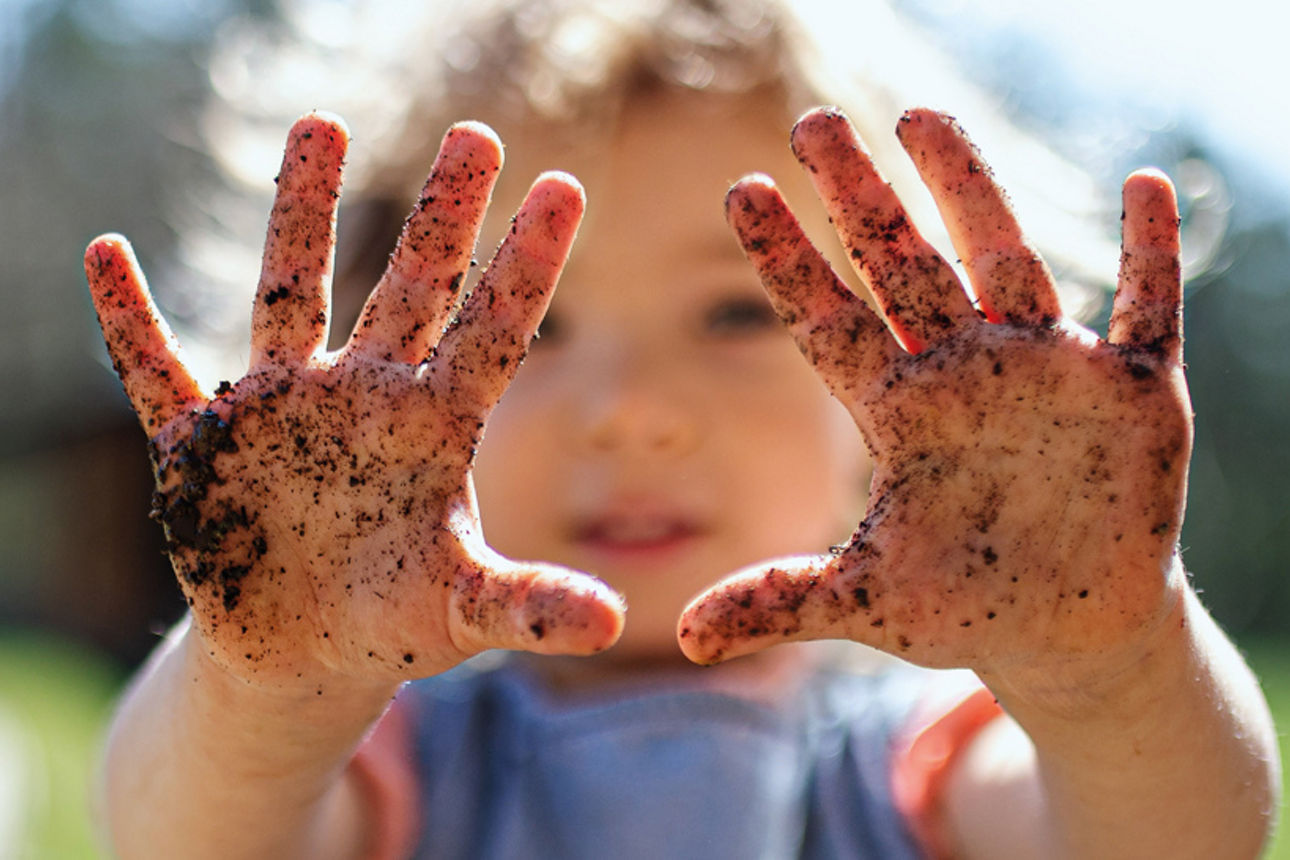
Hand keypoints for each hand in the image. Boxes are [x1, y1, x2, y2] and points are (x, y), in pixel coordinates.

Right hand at [85, 113, 621, 689]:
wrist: (302, 654)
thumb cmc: (394, 621)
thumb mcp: (463, 613)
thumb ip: (527, 606)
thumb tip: (613, 624)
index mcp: (435, 427)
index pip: (492, 333)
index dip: (525, 266)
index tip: (565, 188)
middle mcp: (365, 397)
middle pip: (410, 287)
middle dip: (442, 215)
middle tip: (478, 135)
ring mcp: (282, 410)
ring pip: (291, 294)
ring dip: (301, 213)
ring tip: (322, 123)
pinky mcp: (202, 446)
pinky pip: (158, 374)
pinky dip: (130, 325)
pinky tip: (105, 257)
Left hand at [679, 108, 1189, 681]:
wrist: (1069, 624)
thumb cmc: (965, 604)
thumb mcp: (870, 604)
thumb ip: (781, 602)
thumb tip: (682, 639)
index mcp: (899, 410)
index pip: (830, 319)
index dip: (788, 260)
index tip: (743, 192)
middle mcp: (964, 370)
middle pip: (904, 264)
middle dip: (863, 196)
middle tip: (812, 122)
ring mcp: (1047, 370)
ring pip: (1004, 259)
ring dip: (970, 190)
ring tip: (923, 117)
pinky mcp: (1134, 390)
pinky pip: (1147, 307)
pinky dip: (1152, 254)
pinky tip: (1146, 188)